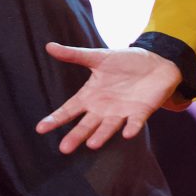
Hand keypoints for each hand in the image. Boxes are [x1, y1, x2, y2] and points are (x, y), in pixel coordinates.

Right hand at [36, 45, 181, 153]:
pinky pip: (135, 122)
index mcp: (91, 96)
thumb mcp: (99, 57)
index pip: (70, 109)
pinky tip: (127, 133)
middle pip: (87, 125)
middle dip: (76, 136)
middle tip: (64, 149)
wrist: (155, 63)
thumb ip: (74, 55)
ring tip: (91, 145)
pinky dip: (131, 127)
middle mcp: (103, 108)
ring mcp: (122, 112)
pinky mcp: (141, 112)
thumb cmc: (125, 62)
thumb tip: (49, 46)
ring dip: (101, 135)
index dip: (56, 119)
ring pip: (109, 127)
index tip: (40, 128)